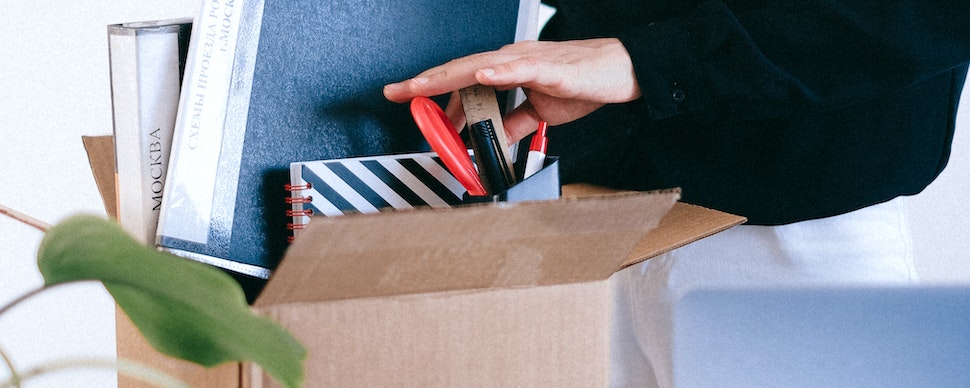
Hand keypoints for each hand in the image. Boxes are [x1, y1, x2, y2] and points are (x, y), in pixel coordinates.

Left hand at [383, 38, 640, 142]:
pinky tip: (479, 75)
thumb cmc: (583, 82)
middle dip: (424, 83)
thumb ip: (514, 123)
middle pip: (458, 70)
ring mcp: (527, 61)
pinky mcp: (549, 68)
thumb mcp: (540, 111)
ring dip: (448, 77)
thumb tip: (491, 139)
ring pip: (478, 66)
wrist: (620, 70)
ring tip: (420, 86)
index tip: (403, 97)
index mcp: (506, 70)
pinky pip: (519, 69)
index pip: (460, 79)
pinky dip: (497, 72)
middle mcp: (510, 61)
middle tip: (395, 93)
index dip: (430, 88)